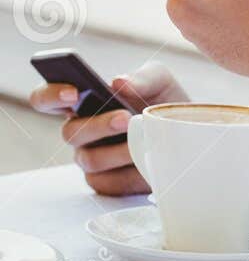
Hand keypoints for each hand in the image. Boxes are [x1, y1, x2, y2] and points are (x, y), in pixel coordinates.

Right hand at [27, 62, 185, 195]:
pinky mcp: (106, 183)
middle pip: (70, 132)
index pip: (46, 99)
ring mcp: (91, 158)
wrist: (189, 134)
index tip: (73, 92)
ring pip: (89, 160)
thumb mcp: (160, 82)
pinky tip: (150, 163)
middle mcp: (81, 132)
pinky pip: (111, 182)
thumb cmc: (163, 104)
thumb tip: (118, 82)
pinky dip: (133, 172)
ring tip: (146, 142)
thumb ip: (142, 77)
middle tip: (125, 118)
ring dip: (119, 150)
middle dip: (99, 125)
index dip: (51, 95)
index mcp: (83, 103)